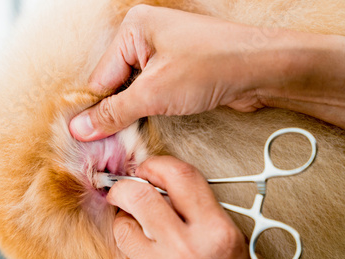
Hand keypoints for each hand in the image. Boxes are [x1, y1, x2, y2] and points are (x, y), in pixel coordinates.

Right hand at [69, 5, 285, 140]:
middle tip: (108, 142)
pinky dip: (148, 110)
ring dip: (133, 114)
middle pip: (115, 84)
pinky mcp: (178, 71)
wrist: (261, 69)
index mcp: (134, 29)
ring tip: (128, 135)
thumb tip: (83, 127)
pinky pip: (152, 93)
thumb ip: (115, 112)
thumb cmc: (214, 65)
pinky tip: (147, 124)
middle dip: (115, 113)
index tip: (86, 138)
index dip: (94, 110)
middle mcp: (146, 37)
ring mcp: (163, 54)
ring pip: (134, 91)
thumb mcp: (155, 93)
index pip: (100, 77)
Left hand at [107, 156, 291, 258]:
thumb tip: (173, 192)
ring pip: (122, 229)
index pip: (181, 178)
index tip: (149, 166)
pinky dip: (132, 249)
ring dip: (124, 218)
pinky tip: (146, 252)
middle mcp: (187, 251)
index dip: (158, 164)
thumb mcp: (245, 247)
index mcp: (219, 234)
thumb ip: (209, 216)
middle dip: (125, 185)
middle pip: (138, 197)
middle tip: (126, 187)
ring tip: (135, 221)